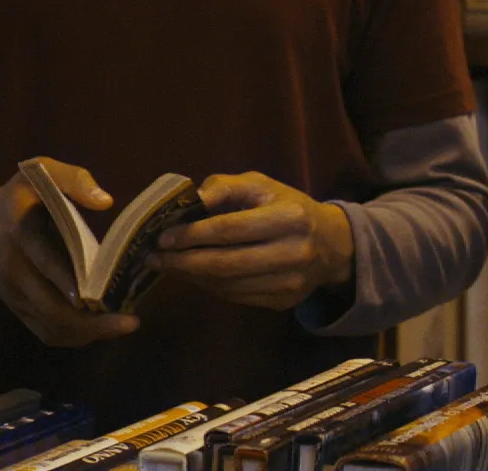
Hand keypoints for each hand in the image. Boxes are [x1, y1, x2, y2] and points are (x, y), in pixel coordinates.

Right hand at [0, 157, 139, 346]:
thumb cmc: (19, 196)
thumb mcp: (41, 173)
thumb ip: (73, 179)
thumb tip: (105, 201)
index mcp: (20, 231)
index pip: (43, 259)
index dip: (66, 280)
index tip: (93, 297)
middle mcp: (14, 269)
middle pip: (50, 306)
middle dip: (90, 321)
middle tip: (130, 322)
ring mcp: (14, 295)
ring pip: (50, 326)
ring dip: (87, 333)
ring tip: (123, 325)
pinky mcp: (18, 309)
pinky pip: (45, 332)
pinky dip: (74, 337)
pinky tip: (101, 329)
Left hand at [149, 172, 354, 310]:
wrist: (331, 244)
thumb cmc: (288, 207)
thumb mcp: (262, 185)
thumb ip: (225, 187)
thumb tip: (188, 202)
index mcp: (289, 217)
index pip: (230, 229)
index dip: (193, 235)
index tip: (163, 238)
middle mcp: (294, 252)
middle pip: (227, 263)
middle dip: (185, 262)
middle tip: (155, 259)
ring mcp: (291, 282)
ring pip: (229, 285)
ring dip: (193, 277)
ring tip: (170, 267)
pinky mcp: (284, 302)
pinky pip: (237, 297)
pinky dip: (211, 287)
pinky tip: (196, 276)